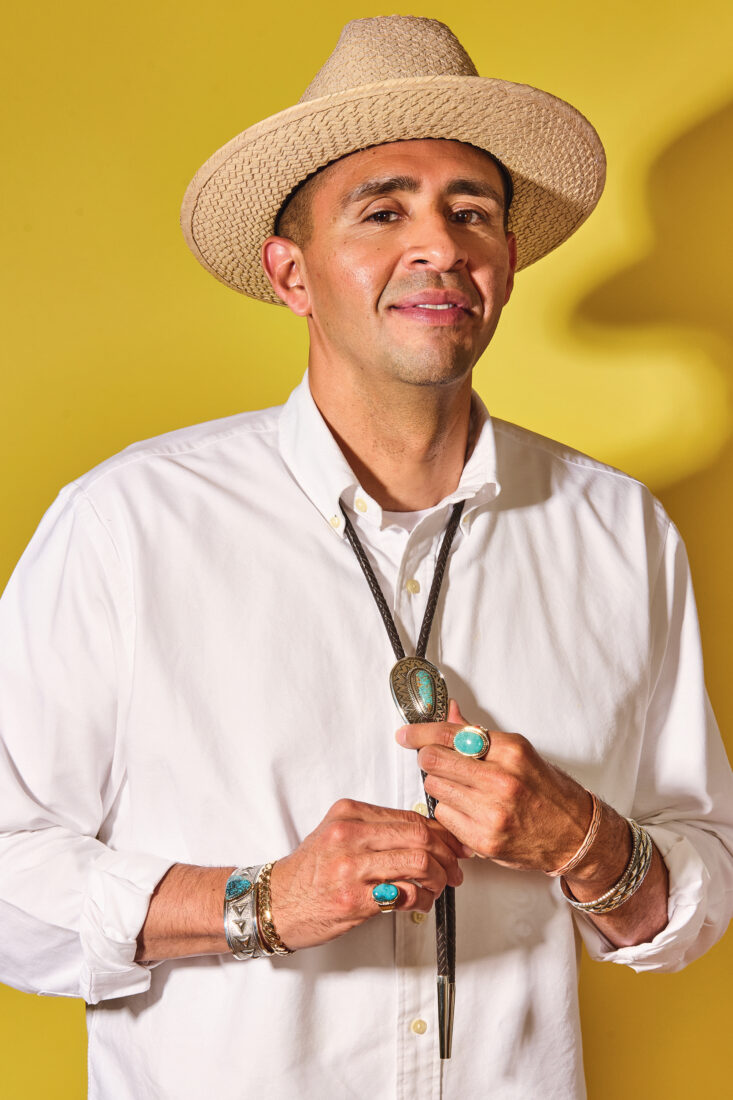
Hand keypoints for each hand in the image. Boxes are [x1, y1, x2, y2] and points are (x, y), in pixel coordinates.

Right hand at [269, 798, 468, 950]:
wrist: (274, 903)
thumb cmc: (311, 872)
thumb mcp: (340, 834)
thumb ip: (379, 830)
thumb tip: (431, 835)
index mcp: (349, 813)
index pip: (411, 817)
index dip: (443, 834)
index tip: (457, 846)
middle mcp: (349, 835)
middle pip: (420, 836)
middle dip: (448, 856)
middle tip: (456, 870)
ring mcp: (350, 868)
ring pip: (419, 863)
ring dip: (439, 879)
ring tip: (438, 888)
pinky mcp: (352, 900)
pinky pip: (405, 894)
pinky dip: (422, 900)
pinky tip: (419, 902)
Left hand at [396, 701, 591, 872]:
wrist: (575, 834)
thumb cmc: (548, 792)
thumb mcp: (519, 753)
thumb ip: (479, 735)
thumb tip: (449, 712)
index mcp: (510, 751)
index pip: (450, 734)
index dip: (420, 732)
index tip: (406, 734)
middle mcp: (501, 780)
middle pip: (434, 760)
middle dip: (428, 758)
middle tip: (433, 760)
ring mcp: (492, 812)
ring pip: (434, 788)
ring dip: (439, 785)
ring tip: (459, 788)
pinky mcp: (484, 839)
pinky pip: (443, 816)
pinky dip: (448, 811)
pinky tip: (465, 809)